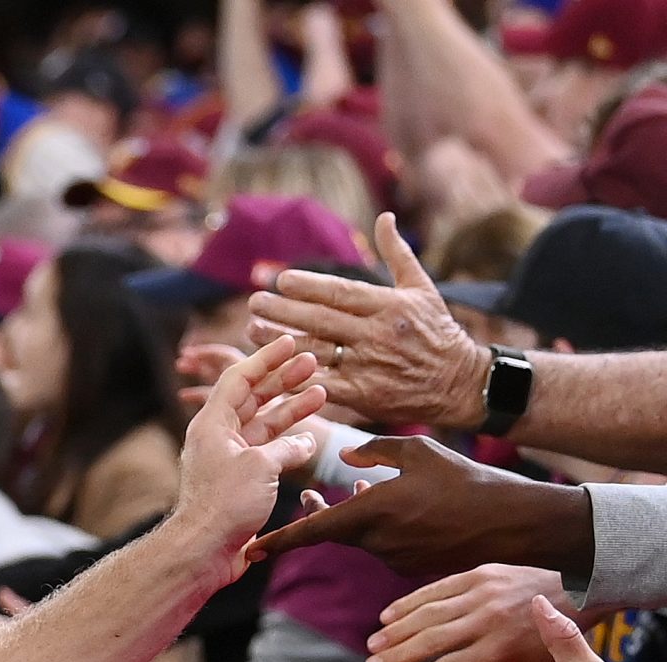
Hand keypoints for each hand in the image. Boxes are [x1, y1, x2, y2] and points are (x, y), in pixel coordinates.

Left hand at [172, 336, 326, 572]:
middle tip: (313, 362)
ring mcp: (230, 459)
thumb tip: (304, 442)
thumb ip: (287, 446)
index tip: (290, 342)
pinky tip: (312, 436)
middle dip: (283, 379)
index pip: (239, 378)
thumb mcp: (261, 466)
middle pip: (252, 398)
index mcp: (212, 424)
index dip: (265, 358)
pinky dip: (288, 441)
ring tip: (322, 392)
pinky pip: (267, 450)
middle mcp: (218, 437)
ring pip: (263, 424)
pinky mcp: (240, 480)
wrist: (204, 551)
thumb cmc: (224, 505)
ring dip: (291, 408)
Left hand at [244, 434, 593, 574]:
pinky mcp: (408, 565)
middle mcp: (375, 543)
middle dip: (317, 515)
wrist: (508, 522)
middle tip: (307, 495)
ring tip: (362, 488)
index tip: (250, 550)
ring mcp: (392, 557)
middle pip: (331, 531)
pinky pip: (382, 544)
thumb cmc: (464, 480)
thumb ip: (375, 450)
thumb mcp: (418, 452)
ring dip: (353, 515)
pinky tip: (397, 506)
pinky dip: (379, 526)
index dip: (277, 541)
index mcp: (370, 515)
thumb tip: (344, 455)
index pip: (310, 532)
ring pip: (358, 536)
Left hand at [246, 212, 488, 428]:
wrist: (458, 383)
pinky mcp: (362, 395)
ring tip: (252, 331)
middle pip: (320, 321)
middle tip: (254, 302)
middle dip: (283, 311)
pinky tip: (270, 370)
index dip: (308, 286)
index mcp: (389, 306)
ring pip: (315, 351)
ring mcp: (368, 366)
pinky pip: (322, 385)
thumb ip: (397, 254)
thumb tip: (384, 218)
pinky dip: (296, 377)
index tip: (280, 279)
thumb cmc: (436, 331)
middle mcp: (376, 334)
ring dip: (280, 342)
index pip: (341, 293)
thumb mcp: (422, 288)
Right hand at [361, 563, 570, 661]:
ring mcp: (482, 594)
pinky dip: (409, 603)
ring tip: (372, 646)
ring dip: (396, 630)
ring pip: (428, 614)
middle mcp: (489, 619)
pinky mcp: (478, 574)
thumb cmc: (556, 643)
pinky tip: (387, 616)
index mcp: (503, 648)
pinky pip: (436, 589)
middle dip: (398, 656)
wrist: (581, 589)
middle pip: (432, 640)